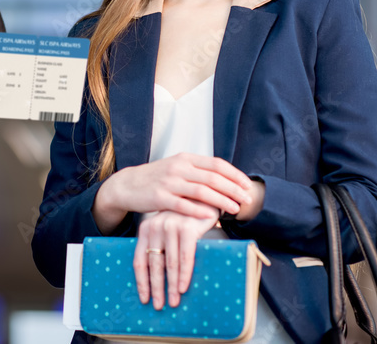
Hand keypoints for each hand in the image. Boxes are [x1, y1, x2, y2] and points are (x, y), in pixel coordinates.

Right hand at [93, 153, 252, 231]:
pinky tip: (212, 217)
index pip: (217, 164)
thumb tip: (226, 178)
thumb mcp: (177, 167)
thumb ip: (198, 170)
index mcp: (185, 158)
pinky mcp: (160, 198)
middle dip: (234, 190)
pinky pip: (184, 206)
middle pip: (213, 178)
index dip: (235, 175)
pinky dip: (199, 212)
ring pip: (202, 192)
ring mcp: (169, 182)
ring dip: (222, 201)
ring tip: (235, 209)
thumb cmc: (157, 178)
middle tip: (248, 200)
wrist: (128, 185)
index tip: (248, 185)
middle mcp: (178, 168)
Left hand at [133, 209, 217, 309]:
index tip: (144, 298)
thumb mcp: (168, 229)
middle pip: (153, 265)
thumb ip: (162, 246)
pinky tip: (184, 287)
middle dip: (156, 288)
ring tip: (173, 302)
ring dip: (172, 286)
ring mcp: (170, 227)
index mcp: (146, 230)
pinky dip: (184, 274)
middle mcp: (155, 227)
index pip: (139, 261)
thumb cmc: (186, 217)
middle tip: (158, 306)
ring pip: (169, 264)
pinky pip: (184, 257)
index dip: (141, 281)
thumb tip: (159, 278)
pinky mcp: (186, 228)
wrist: (204, 194)